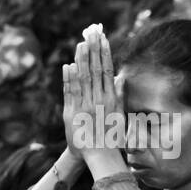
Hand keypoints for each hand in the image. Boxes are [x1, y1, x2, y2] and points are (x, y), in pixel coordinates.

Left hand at [62, 26, 120, 157]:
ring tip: (81, 43)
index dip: (105, 54)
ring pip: (84, 78)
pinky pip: (71, 92)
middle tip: (92, 33)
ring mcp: (86, 106)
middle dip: (94, 50)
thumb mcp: (120, 114)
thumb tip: (121, 77)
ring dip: (82, 59)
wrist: (100, 156)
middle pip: (96, 70)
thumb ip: (119, 94)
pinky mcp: (73, 113)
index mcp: (111, 99)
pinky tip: (69, 65)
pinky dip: (69, 78)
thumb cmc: (112, 137)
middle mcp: (99, 100)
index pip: (107, 71)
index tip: (103, 39)